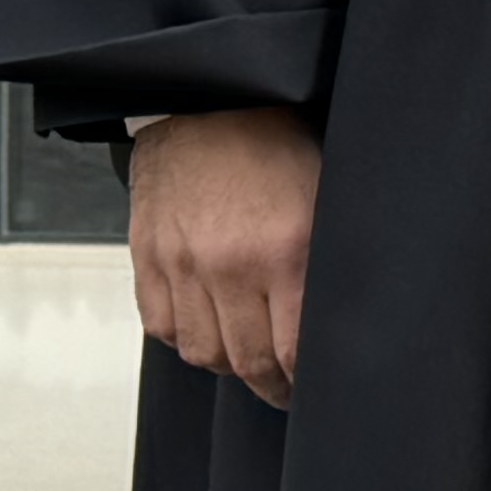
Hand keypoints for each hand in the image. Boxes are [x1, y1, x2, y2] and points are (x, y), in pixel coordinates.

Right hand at [130, 106, 320, 409]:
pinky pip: (164, 328)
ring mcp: (181, 264)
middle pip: (248, 361)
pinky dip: (188, 338)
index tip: (317, 386)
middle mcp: (230, 263)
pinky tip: (212, 328)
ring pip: (204, 352)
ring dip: (231, 364)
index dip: (306, 380)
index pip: (295, 348)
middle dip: (273, 384)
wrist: (210, 102)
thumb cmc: (279, 144)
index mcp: (287, 248)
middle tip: (288, 388)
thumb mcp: (327, 196)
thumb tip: (343, 318)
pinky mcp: (147, 258)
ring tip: (252, 359)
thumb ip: (327, 260)